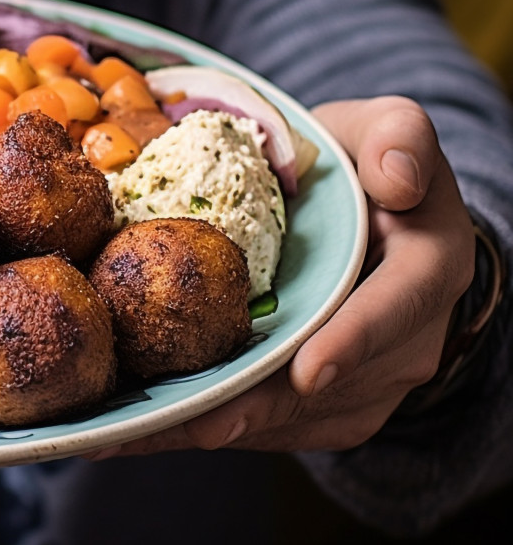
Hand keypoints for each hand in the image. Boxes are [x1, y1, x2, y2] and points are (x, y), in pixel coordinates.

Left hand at [86, 96, 474, 458]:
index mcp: (427, 268)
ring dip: (211, 427)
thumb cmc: (364, 166)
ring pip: (286, 417)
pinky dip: (199, 427)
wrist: (366, 216)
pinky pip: (263, 424)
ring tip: (136, 433)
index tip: (308, 372)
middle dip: (256, 408)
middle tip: (190, 420)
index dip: (353, 342)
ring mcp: (363, 380)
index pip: (397, 309)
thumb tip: (397, 177)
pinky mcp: (321, 406)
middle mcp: (406, 340)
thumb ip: (397, 137)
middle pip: (328, 386)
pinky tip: (137, 431)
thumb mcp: (384, 130)